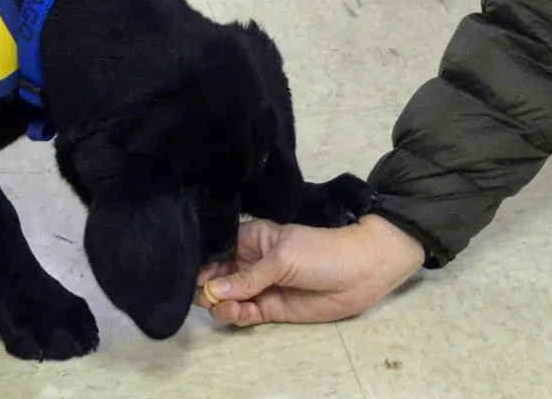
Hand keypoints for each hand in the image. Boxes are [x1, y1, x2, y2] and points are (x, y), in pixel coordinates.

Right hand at [193, 214, 425, 326]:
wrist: (360, 274)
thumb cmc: (322, 252)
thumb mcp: (283, 258)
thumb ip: (247, 277)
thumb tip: (211, 290)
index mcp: (251, 237)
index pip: (217, 248)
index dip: (202, 261)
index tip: (191, 274)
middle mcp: (249, 261)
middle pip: (215, 276)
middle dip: (206, 286)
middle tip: (206, 295)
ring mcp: (258, 286)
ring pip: (225, 297)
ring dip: (219, 303)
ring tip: (227, 306)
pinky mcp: (268, 309)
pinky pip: (242, 314)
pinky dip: (234, 315)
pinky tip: (236, 312)